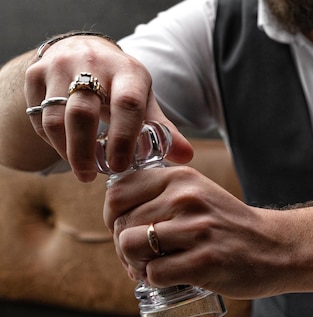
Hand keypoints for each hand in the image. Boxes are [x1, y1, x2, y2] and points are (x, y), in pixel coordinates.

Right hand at [24, 36, 192, 180]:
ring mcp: (59, 65)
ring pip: (54, 116)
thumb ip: (163, 131)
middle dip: (84, 151)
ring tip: (79, 169)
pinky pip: (38, 115)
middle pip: (82, 113)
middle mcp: (92, 63)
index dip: (123, 139)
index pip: (127, 105)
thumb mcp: (145, 102)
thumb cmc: (122, 87)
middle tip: (89, 177)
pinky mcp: (35, 73)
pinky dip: (50, 139)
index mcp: (127, 72)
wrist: (86, 54)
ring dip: (65, 150)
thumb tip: (187, 157)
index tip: (120, 167)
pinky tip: (65, 150)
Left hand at [103, 166, 282, 297]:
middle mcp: (186, 199)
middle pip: (122, 224)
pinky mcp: (204, 262)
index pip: (118, 193)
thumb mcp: (199, 194)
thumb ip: (164, 194)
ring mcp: (196, 231)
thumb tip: (116, 216)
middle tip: (139, 259)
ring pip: (130, 247)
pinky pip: (153, 273)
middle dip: (122, 247)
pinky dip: (152, 281)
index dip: (112, 217)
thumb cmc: (232, 227)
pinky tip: (167, 280)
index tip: (125, 231)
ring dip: (134, 264)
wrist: (277, 249)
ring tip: (150, 269)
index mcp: (181, 178)